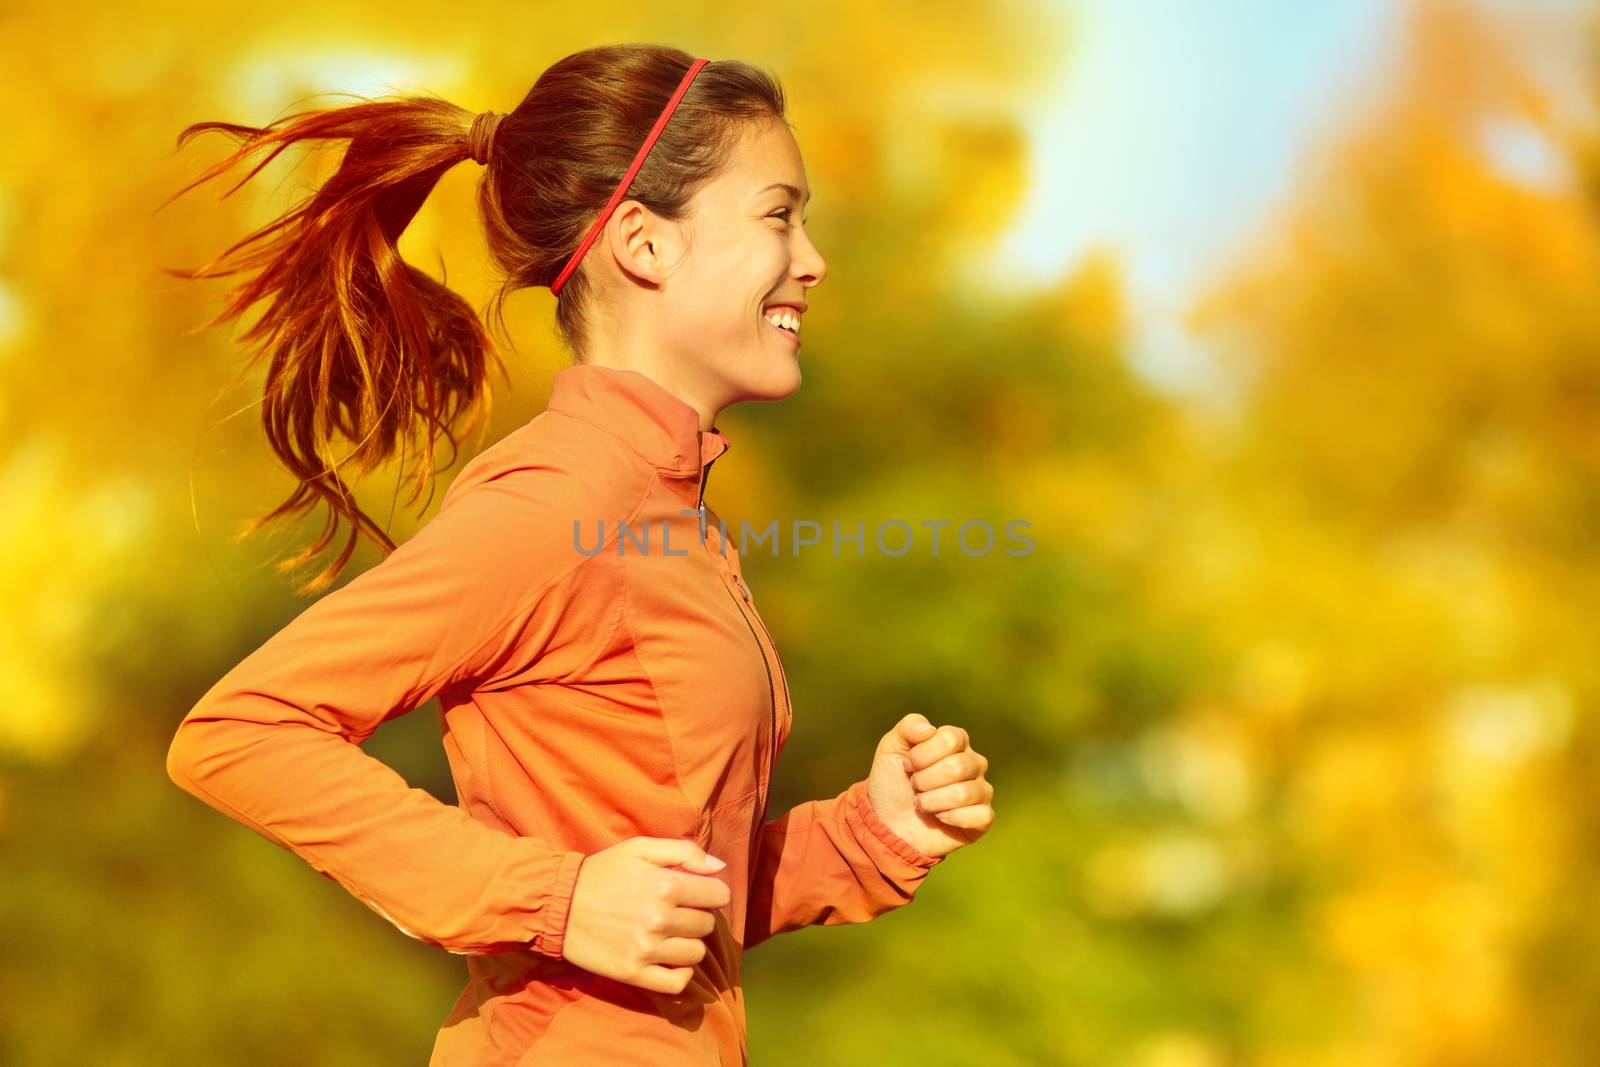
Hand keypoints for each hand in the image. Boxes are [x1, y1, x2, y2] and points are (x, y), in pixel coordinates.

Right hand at [561, 837, 731, 994]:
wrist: (558, 904)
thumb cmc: (602, 872)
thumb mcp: (640, 849)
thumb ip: (684, 852)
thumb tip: (720, 867)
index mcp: (666, 885)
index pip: (719, 896)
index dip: (712, 892)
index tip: (697, 893)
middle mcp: (660, 920)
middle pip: (707, 924)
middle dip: (697, 915)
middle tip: (676, 911)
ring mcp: (647, 950)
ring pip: (697, 953)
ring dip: (688, 943)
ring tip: (669, 933)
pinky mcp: (633, 973)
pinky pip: (677, 982)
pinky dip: (680, 973)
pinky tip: (669, 959)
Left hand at [864, 712, 994, 859]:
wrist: (889, 823)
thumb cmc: (893, 783)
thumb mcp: (890, 749)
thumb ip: (908, 727)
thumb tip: (929, 729)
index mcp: (956, 742)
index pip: (951, 739)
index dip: (923, 754)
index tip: (907, 765)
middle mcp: (974, 763)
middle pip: (958, 767)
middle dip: (925, 780)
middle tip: (914, 786)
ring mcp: (981, 790)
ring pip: (964, 793)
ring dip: (932, 801)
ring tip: (922, 803)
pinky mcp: (983, 818)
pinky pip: (980, 815)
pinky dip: (951, 818)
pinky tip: (939, 818)